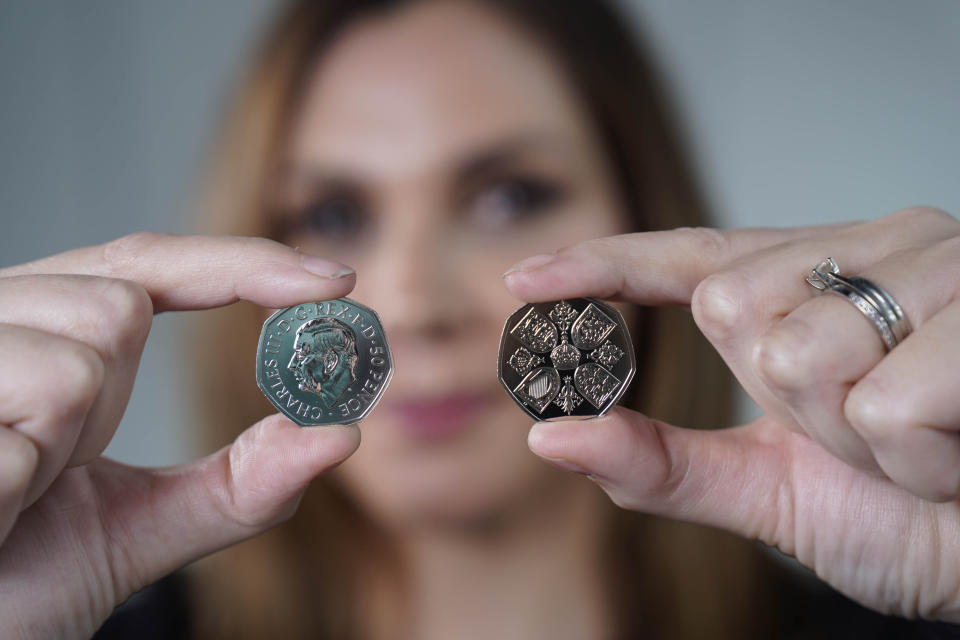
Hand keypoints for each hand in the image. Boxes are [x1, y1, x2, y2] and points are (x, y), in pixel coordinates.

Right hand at [0, 233, 360, 637]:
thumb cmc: (15, 588)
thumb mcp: (137, 531)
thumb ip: (237, 486)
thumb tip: (339, 434)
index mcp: (36, 334)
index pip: (146, 264)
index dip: (245, 262)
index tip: (336, 282)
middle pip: (120, 300)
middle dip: (108, 403)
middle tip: (46, 471)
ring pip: (81, 351)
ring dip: (61, 443)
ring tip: (7, 488)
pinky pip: (33, 395)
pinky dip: (22, 470)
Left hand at [505, 207, 959, 621]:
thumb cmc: (907, 514)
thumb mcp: (770, 491)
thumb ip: (662, 465)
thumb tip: (549, 438)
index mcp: (814, 284)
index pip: (687, 259)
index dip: (602, 266)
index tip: (525, 281)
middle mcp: (871, 251)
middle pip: (732, 308)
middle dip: (785, 400)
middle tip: (863, 431)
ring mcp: (938, 267)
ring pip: (802, 352)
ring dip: (854, 434)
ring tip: (923, 438)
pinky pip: (886, 402)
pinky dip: (917, 456)